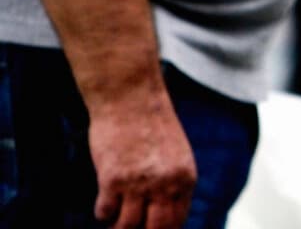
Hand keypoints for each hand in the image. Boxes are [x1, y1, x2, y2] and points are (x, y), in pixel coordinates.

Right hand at [89, 100, 196, 228]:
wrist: (131, 97)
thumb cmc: (152, 124)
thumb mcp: (176, 154)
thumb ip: (174, 182)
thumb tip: (163, 213)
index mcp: (185, 178)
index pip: (177, 222)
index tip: (150, 228)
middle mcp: (166, 184)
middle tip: (132, 228)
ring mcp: (139, 183)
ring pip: (127, 226)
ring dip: (119, 226)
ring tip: (115, 221)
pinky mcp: (112, 179)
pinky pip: (105, 212)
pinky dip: (103, 213)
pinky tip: (105, 203)